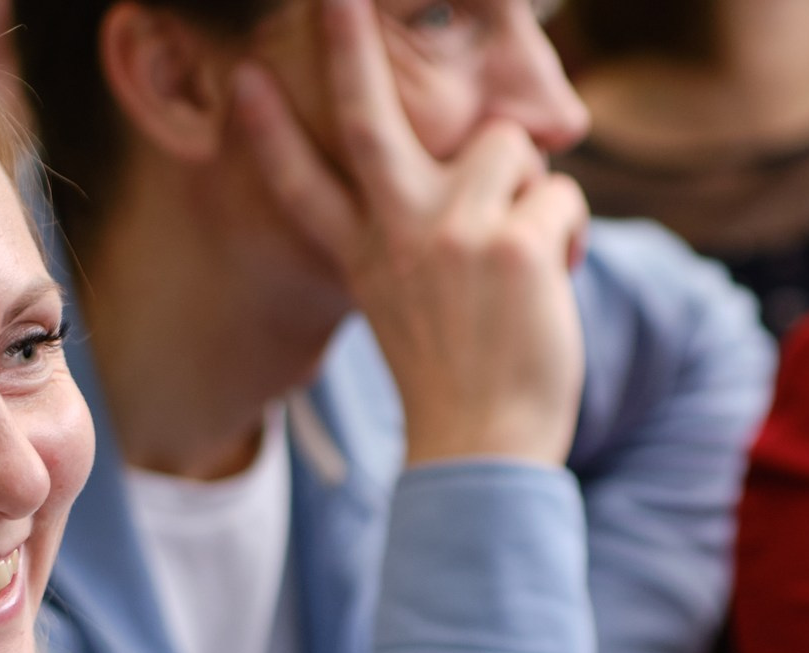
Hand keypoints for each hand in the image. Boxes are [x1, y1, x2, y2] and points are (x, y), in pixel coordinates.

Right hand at [229, 0, 586, 468]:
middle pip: (366, 118)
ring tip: (523, 257)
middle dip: (348, 47)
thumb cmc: (464, 382)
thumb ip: (426, 238)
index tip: (243, 82)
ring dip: (528, 188)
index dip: (268, 134)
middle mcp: (397, 234)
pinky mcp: (511, 240)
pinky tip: (549, 285)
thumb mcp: (415, 307)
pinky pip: (558, 193)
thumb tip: (493, 156)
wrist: (484, 449)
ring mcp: (452, 231)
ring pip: (505, 144)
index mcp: (364, 255)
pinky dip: (566, 236)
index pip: (301, 186)